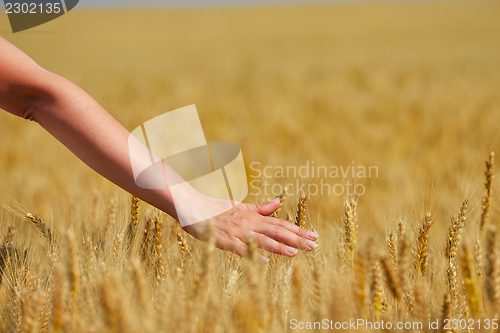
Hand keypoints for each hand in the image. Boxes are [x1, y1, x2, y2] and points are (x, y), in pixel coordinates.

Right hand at [181, 198, 318, 263]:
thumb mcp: (241, 206)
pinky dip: (253, 254)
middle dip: (296, 238)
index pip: (280, 224)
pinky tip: (265, 261)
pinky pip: (241, 249)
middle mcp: (249, 223)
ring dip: (279, 246)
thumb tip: (278, 203)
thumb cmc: (217, 208)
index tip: (314, 235)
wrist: (194, 208)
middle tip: (314, 245)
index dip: (298, 230)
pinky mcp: (225, 240)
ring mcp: (238, 232)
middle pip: (276, 231)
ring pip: (262, 240)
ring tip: (296, 251)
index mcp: (254, 216)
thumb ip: (261, 207)